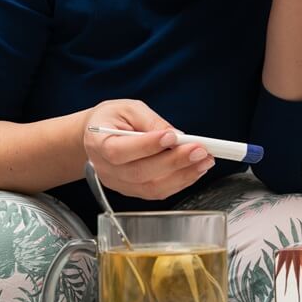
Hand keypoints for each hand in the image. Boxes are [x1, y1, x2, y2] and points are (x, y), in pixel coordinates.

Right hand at [82, 100, 213, 199]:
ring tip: (204, 161)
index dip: (147, 146)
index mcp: (98, 143)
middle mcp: (105, 168)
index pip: (120, 151)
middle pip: (140, 172)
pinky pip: (156, 192)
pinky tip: (194, 170)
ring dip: (182, 175)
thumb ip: (151, 121)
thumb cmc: (112, 118)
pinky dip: (179, 182)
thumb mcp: (129, 109)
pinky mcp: (131, 190)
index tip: (173, 136)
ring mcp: (118, 183)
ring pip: (151, 187)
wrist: (97, 134)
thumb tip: (177, 135)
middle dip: (175, 162)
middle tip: (200, 150)